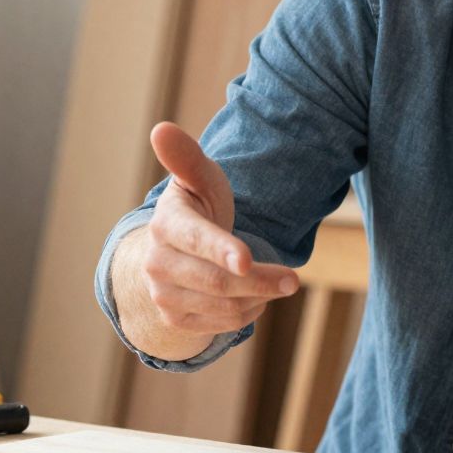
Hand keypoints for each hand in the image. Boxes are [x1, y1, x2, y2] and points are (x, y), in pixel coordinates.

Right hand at [136, 122, 299, 337]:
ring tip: (277, 282)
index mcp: (167, 224)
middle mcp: (158, 264)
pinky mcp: (175, 320)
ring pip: (225, 306)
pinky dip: (249, 312)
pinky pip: (223, 324)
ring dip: (260, 297)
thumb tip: (161, 128)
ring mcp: (163, 295)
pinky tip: (256, 296)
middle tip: (294, 278)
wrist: (177, 249)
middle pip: (218, 281)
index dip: (222, 250)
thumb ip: (187, 157)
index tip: (248, 260)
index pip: (197, 240)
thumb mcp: (198, 178)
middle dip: (262, 281)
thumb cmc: (198, 205)